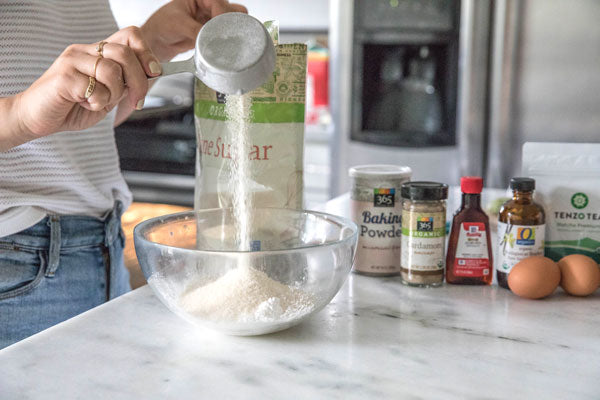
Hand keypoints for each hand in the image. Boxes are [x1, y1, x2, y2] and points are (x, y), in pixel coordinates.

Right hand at [14, 26, 159, 142]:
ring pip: (112, 70)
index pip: (130, 36)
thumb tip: (147, 77)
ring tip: (98, 102)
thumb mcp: (106, 97)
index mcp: (96, 53)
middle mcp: (85, 51)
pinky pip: (96, 88)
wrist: (36, 118)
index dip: (147, 53)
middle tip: (137, 101)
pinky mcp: (64, 76)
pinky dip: (97, 103)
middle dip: (140, 82)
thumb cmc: (71, 108)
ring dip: (114, 94)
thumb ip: (123, 85)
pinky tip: (83, 104)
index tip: (155, 72)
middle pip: (125, 53)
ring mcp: (73, 61)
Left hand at [141, 0, 246, 60]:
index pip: (219, 2)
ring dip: (230, 32)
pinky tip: (221, 47)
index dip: (222, 15)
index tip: (220, 29)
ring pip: (232, 23)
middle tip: (224, 34)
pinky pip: (226, 36)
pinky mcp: (213, 33)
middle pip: (232, 10)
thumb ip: (196, 30)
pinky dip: (226, 42)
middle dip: (231, 22)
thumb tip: (211, 39)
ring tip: (222, 41)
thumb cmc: (161, 25)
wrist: (157, 41)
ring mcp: (212, 20)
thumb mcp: (178, 24)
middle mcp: (209, 6)